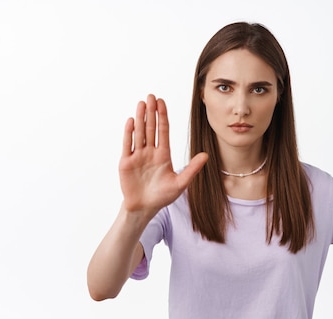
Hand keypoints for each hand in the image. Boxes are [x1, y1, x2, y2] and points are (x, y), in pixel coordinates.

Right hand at [119, 94, 207, 215]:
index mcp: (163, 155)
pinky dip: (129, 133)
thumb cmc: (162, 197)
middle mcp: (150, 152)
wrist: (144, 208)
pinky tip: (131, 121)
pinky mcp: (126, 162)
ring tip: (141, 103)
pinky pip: (128, 144)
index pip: (163, 131)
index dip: (163, 116)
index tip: (162, 102)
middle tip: (151, 96)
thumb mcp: (181, 183)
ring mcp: (137, 156)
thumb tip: (206, 155)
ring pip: (139, 133)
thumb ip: (192, 169)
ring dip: (140, 118)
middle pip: (150, 128)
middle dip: (151, 112)